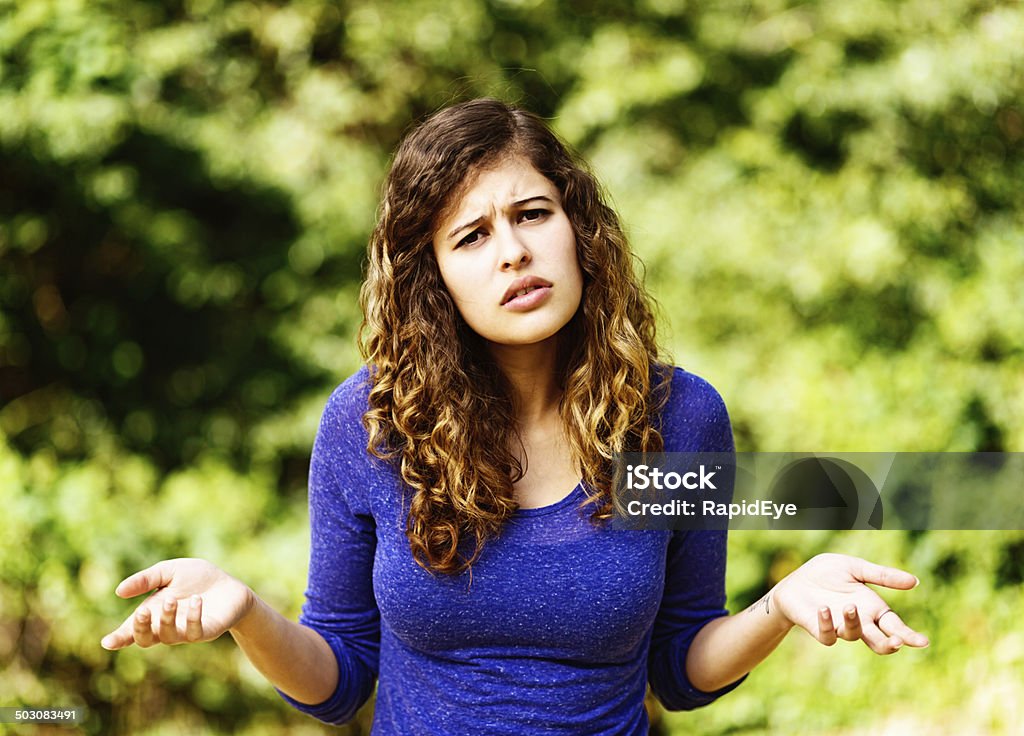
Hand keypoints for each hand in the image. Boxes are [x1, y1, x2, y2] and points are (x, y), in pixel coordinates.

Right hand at [100, 558, 254, 649]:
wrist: (230, 585)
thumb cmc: (198, 578)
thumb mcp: (170, 571)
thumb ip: (146, 580)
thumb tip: (119, 591)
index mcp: (153, 613)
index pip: (132, 630)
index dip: (119, 638)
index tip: (107, 642)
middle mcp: (166, 626)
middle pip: (145, 639)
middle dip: (140, 628)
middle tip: (143, 611)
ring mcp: (185, 631)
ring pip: (167, 636)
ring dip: (166, 619)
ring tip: (172, 599)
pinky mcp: (205, 632)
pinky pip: (193, 632)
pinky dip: (193, 617)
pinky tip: (197, 600)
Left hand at [770, 553, 929, 654]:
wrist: (796, 579)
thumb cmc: (827, 573)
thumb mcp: (856, 568)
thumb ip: (882, 576)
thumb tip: (915, 581)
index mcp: (872, 608)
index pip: (895, 626)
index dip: (909, 636)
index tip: (923, 642)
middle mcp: (859, 621)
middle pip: (880, 642)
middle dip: (889, 644)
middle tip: (897, 641)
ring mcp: (839, 626)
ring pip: (853, 636)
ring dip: (853, 623)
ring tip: (850, 606)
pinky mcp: (819, 628)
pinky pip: (827, 635)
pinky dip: (827, 624)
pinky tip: (824, 609)